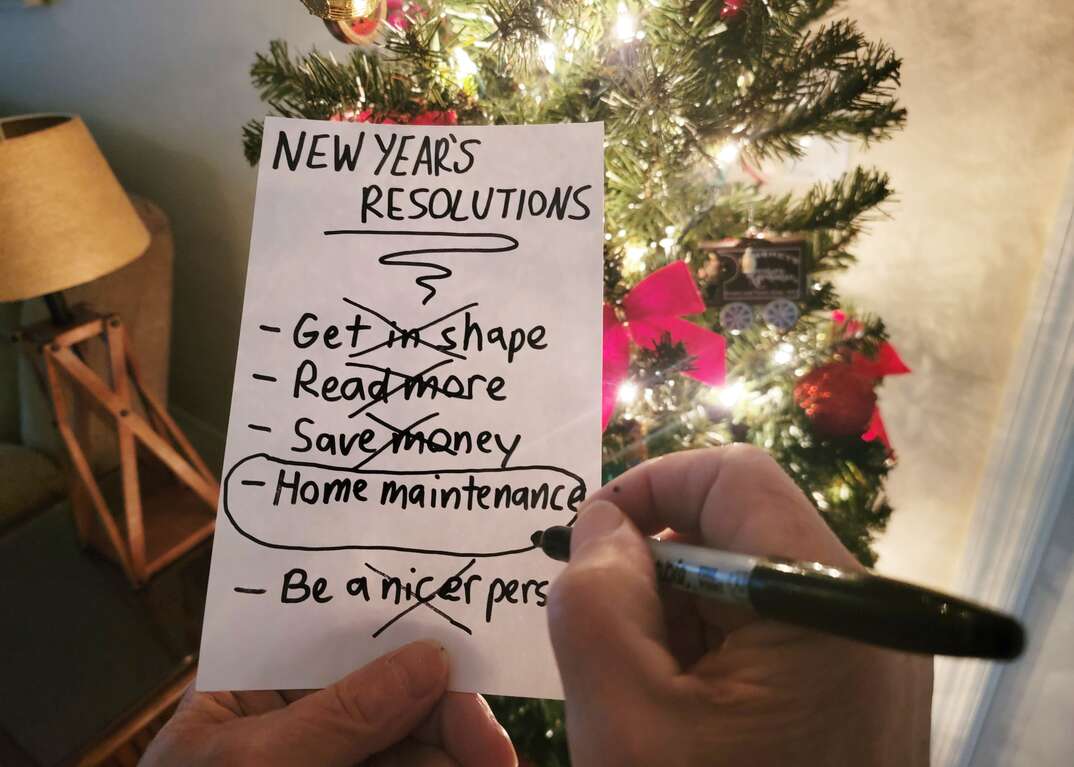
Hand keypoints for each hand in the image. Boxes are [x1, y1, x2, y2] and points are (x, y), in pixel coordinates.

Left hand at [142, 640, 516, 766]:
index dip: (404, 639)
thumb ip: (342, 714)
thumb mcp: (257, 766)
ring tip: (493, 766)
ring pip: (414, 746)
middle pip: (393, 694)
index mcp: (251, 688)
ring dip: (456, 755)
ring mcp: (333, 766)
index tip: (464, 663)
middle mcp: (298, 721)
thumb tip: (430, 658)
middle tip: (497, 755)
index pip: (336, 638)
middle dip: (448, 718)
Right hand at [547, 445, 931, 766]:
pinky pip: (772, 636)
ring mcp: (869, 659)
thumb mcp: (623, 719)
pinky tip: (682, 718)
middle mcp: (863, 615)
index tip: (587, 542)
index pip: (731, 477)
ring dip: (676, 623)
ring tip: (644, 700)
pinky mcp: (859, 696)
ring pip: (748, 589)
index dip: (648, 487)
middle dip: (653, 572)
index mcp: (823, 602)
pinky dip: (710, 657)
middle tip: (603, 643)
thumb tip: (599, 526)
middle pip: (739, 533)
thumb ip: (593, 601)